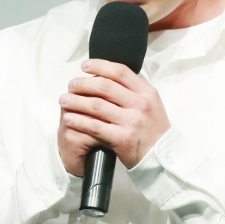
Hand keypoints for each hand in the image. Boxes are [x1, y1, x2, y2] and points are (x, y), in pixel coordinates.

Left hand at [57, 59, 170, 175]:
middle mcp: (140, 104)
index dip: (100, 66)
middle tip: (71, 85)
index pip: (120, 72)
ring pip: (96, 105)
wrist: (160, 157)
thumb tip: (107, 77)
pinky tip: (69, 119)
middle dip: (83, 84)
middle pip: (105, 87)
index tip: (85, 66)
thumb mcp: (151, 105)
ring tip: (64, 100)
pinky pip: (94, 126)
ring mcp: (131, 121)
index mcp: (147, 93)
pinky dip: (79, 121)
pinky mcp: (122, 138)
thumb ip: (133, 91)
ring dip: (76, 101)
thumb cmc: (153, 130)